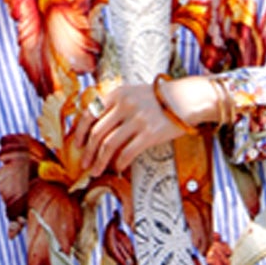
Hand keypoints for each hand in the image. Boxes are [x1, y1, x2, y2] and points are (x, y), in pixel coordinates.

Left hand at [79, 76, 216, 172]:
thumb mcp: (132, 93)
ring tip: (96, 171)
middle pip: (97, 133)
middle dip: (88, 152)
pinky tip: (118, 168)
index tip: (78, 145)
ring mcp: (137, 119)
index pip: (89, 114)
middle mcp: (125, 105)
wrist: (187, 98)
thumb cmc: (157, 99)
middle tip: (84, 164)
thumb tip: (94, 130)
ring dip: (99, 161)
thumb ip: (114, 106)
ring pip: (109, 145)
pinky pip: (127, 152)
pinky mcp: (150, 133)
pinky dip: (119, 163)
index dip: (80, 132)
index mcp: (117, 94)